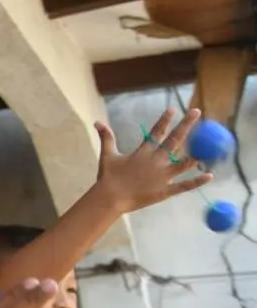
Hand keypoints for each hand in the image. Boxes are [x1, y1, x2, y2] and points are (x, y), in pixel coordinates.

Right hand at [94, 108, 210, 212]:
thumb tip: (97, 122)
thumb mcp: (107, 155)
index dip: (165, 120)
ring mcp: (162, 176)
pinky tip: (209, 175)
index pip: (156, 132)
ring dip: (196, 155)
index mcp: (143, 153)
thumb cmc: (108, 177)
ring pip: (184, 163)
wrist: (110, 198)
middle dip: (186, 125)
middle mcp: (155, 161)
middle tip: (196, 111)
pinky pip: (184, 185)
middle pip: (174, 141)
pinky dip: (197, 181)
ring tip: (209, 147)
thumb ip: (106, 137)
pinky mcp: (165, 190)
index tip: (173, 109)